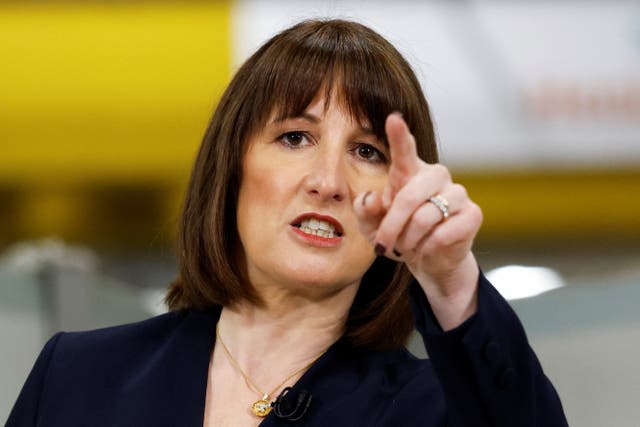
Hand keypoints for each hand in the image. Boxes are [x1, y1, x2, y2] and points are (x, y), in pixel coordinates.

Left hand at [353, 113, 482, 329]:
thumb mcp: (372, 226)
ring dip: (408, 240)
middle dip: (391, 226)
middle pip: (408, 196)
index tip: (393, 119)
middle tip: (383, 245)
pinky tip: (428, 249)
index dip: (399, 135)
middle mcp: (436, 176)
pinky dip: (427, 248)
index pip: (404, 151)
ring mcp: (457, 193)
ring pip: (424, 218)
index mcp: (410, 172)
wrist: (429, 261)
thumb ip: (365, 210)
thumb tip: (373, 199)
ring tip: (407, 247)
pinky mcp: (473, 214)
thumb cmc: (399, 235)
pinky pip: (442, 234)